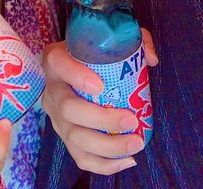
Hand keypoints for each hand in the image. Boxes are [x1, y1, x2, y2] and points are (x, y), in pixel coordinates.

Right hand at [42, 30, 157, 175]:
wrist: (72, 65)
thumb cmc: (93, 51)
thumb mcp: (110, 37)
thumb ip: (133, 40)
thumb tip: (150, 59)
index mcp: (56, 58)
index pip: (59, 64)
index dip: (77, 76)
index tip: (101, 86)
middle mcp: (51, 88)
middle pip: (68, 108)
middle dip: (101, 119)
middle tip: (131, 119)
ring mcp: (55, 116)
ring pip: (74, 138)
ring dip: (107, 146)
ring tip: (135, 143)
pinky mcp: (64, 136)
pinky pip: (79, 156)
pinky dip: (104, 164)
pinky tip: (126, 160)